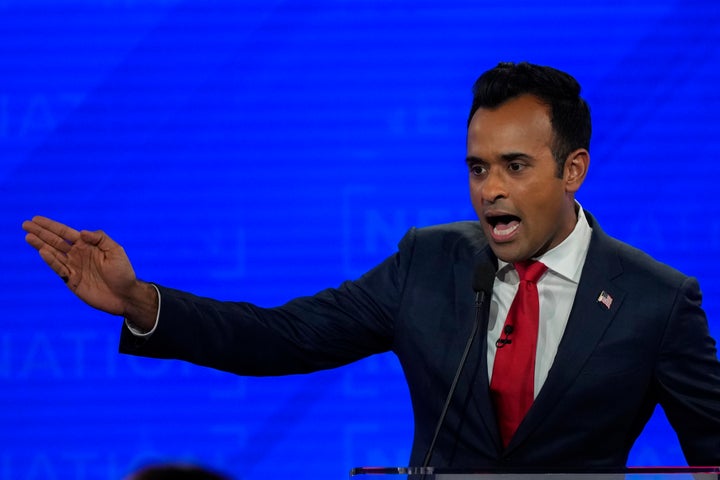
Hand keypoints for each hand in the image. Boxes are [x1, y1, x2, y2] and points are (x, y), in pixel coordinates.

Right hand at [22, 216, 156, 328]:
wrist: (125, 295)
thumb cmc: (123, 272)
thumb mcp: (116, 251)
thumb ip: (100, 239)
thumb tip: (81, 233)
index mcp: (88, 245)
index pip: (65, 233)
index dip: (51, 226)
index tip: (36, 219)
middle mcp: (78, 255)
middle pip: (55, 241)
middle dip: (41, 233)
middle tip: (25, 224)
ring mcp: (74, 268)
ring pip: (53, 254)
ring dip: (41, 245)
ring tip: (28, 236)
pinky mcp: (72, 281)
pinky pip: (59, 269)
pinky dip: (51, 261)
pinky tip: (42, 252)